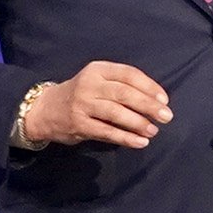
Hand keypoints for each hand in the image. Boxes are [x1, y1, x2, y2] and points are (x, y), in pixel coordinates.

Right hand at [24, 61, 170, 149]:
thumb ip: (123, 85)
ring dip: (139, 123)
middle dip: (149, 106)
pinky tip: (141, 142)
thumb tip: (158, 101)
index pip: (129, 74)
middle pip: (125, 94)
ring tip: (154, 131)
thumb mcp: (99, 80)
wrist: (45, 109)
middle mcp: (89, 84)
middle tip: (166, 117)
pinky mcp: (78, 124)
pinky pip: (107, 131)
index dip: (150, 87)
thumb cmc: (83, 94)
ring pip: (116, 113)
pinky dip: (126, 138)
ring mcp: (82, 104)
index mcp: (98, 69)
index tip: (164, 100)